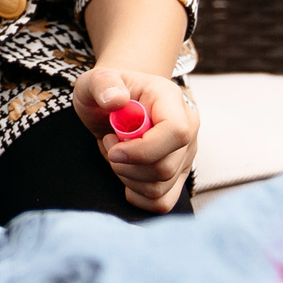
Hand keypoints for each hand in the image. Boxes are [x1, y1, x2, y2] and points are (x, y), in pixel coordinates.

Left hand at [72, 67, 195, 211]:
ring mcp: (185, 153)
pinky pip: (162, 202)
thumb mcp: (95, 80)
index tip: (114, 149)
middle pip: (165, 167)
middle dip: (126, 166)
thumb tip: (116, 100)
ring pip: (161, 188)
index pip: (175, 133)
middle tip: (110, 144)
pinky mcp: (178, 174)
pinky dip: (137, 196)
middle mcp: (187, 128)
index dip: (143, 150)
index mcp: (171, 100)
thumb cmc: (107, 91)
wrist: (116, 102)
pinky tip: (125, 175)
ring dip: (127, 178)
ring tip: (117, 154)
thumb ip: (103, 84)